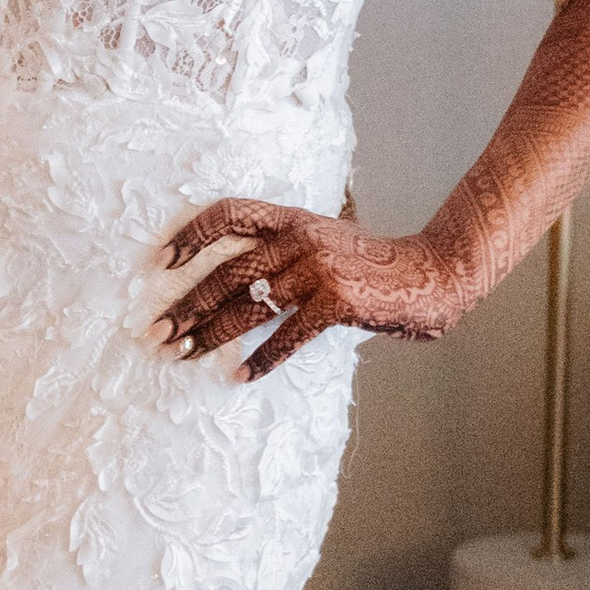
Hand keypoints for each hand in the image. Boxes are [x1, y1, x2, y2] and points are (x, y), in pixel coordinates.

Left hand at [159, 200, 472, 378]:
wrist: (433, 273)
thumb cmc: (373, 265)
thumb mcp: (325, 241)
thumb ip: (284, 252)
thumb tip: (229, 284)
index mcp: (292, 218)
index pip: (228, 214)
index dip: (190, 234)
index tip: (158, 262)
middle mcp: (300, 237)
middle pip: (226, 271)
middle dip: (186, 305)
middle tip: (156, 333)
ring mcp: (319, 268)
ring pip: (249, 303)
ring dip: (211, 334)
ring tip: (182, 356)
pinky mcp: (338, 300)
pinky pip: (288, 334)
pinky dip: (262, 359)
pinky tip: (241, 376)